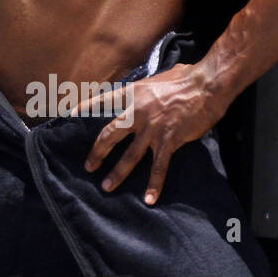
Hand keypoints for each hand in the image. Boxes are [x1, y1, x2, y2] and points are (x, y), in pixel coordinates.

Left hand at [75, 63, 225, 205]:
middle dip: (98, 152)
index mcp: (133, 93)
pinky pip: (159, 167)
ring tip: (106, 186)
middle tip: (88, 166)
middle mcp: (138, 112)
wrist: (207, 86)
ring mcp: (153, 128)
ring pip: (130, 155)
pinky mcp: (169, 140)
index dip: (86, 107)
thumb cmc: (187, 78)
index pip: (103, 100)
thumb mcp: (158, 78)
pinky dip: (154, 184)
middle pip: (110, 134)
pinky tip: (149, 199)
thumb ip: (146, 88)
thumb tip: (143, 90)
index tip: (70, 115)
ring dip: (117, 172)